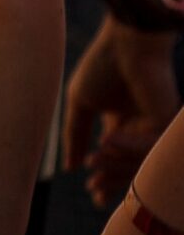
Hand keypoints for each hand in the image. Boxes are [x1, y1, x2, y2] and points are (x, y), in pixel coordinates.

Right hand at [65, 17, 181, 205]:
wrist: (124, 41)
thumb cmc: (102, 65)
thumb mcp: (80, 102)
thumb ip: (75, 134)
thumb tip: (70, 166)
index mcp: (120, 124)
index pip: (116, 160)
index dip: (106, 179)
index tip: (93, 194)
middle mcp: (139, 129)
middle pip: (129, 167)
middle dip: (111, 180)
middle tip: (95, 189)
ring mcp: (153, 127)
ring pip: (138, 161)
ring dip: (115, 165)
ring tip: (94, 163)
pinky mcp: (164, 123)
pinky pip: (148, 145)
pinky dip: (128, 145)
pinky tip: (108, 138)